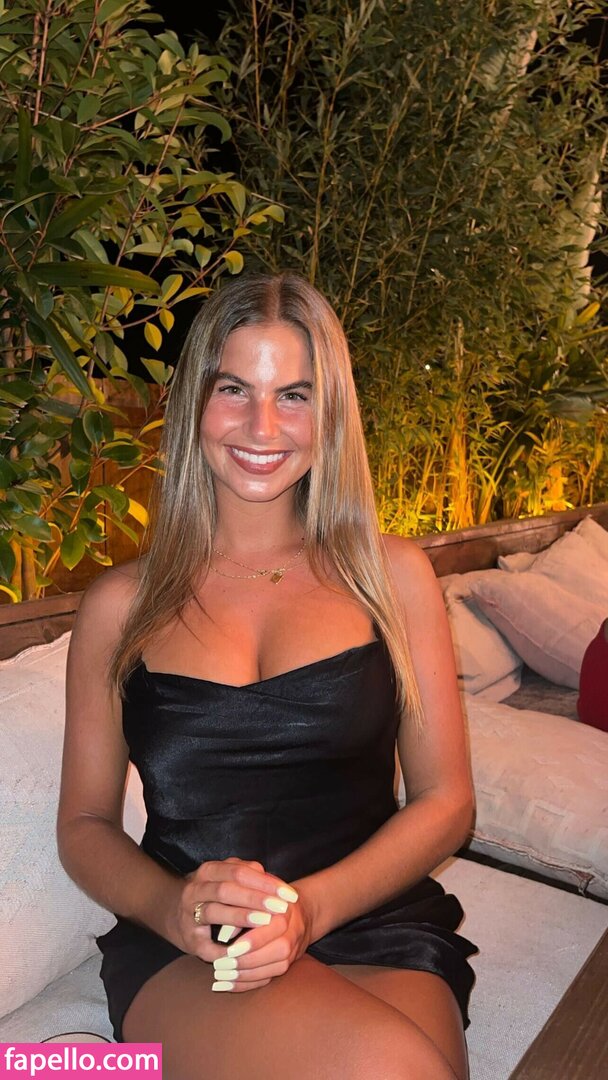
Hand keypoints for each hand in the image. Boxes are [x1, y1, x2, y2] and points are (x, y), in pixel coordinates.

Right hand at [170, 857, 302, 988]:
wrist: (175, 914)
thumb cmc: (212, 893)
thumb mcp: (226, 877)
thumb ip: (248, 875)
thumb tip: (270, 878)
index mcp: (208, 871)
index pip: (239, 872)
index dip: (265, 882)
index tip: (288, 893)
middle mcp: (195, 890)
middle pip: (226, 890)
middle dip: (255, 898)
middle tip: (280, 907)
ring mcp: (189, 914)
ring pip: (214, 912)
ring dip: (240, 916)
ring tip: (264, 921)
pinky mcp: (189, 938)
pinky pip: (205, 945)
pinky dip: (223, 949)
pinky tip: (242, 951)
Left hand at [212, 879, 314, 991]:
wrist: (300, 910)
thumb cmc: (267, 900)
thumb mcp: (255, 897)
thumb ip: (240, 910)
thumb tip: (223, 935)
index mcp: (287, 910)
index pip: (275, 927)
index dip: (254, 940)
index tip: (230, 949)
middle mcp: (294, 931)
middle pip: (278, 951)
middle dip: (248, 961)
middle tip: (221, 964)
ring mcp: (293, 950)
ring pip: (275, 968)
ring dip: (246, 975)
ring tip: (221, 976)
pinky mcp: (287, 965)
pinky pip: (269, 979)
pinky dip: (247, 984)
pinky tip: (226, 985)